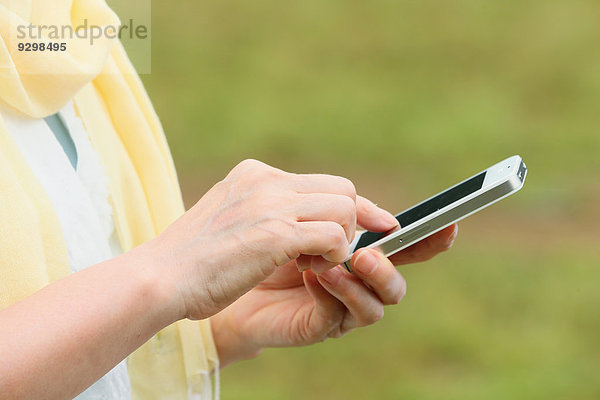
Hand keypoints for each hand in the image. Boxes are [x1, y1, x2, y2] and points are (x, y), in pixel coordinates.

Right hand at [148, 159, 373, 320]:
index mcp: (253, 173)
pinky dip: (334, 255)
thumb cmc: (191, 259)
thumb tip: (294, 217)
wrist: (160, 277)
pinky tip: (310, 270)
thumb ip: (261, 209)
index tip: (377, 220)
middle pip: (341, 188)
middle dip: (352, 221)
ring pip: (343, 208)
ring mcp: (271, 203)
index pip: (320, 180)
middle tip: (340, 252)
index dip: (352, 203)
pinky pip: (334, 236)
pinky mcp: (276, 233)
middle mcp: (265, 179)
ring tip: (313, 263)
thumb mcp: (228, 218)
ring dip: (340, 240)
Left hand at [210, 209, 457, 366]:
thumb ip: (342, 212)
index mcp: (360, 249)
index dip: (431, 237)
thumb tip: (385, 218)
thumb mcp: (303, 215)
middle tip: (366, 253)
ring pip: (379, 303)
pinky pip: (339, 315)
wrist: (223, 275)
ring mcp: (342, 305)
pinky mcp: (320, 324)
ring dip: (362, 282)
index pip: (404, 245)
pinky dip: (331, 293)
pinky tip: (312, 276)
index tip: (450, 224)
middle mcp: (358, 279)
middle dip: (390, 266)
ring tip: (336, 265)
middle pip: (398, 280)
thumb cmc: (264, 241)